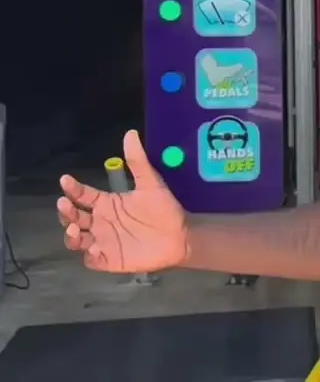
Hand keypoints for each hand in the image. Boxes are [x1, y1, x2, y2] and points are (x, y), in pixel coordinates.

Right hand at [58, 130, 189, 272]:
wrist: (182, 236)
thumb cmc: (165, 209)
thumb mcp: (152, 184)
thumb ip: (138, 162)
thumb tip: (131, 133)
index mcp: (107, 203)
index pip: (83, 195)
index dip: (72, 188)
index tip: (65, 180)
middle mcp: (100, 222)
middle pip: (73, 217)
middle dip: (66, 211)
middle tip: (64, 203)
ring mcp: (103, 241)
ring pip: (76, 239)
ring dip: (71, 235)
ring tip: (75, 228)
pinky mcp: (110, 259)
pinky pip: (92, 260)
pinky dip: (89, 255)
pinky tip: (93, 248)